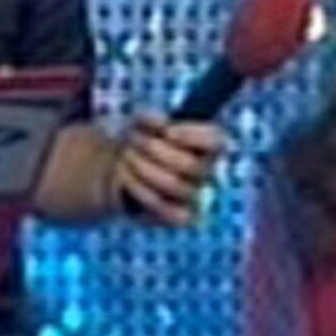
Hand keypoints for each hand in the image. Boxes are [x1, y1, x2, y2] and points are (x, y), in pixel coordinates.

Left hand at [110, 110, 226, 226]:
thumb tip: (162, 124)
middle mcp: (205, 172)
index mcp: (204, 146)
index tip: (168, 132)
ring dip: (143, 167)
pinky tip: (127, 179)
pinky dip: (141, 191)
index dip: (193, 136)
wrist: (120, 168)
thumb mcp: (138, 123)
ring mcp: (194, 196)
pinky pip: (167, 210)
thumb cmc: (137, 142)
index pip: (216, 141)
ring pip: (175, 185)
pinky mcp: (179, 216)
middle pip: (191, 165)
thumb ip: (150, 119)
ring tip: (125, 158)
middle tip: (132, 142)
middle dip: (155, 150)